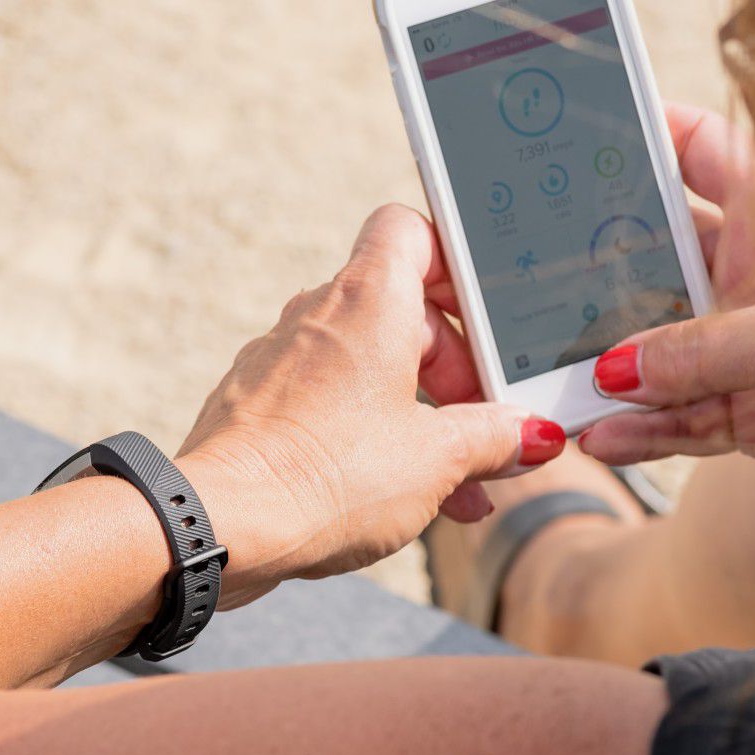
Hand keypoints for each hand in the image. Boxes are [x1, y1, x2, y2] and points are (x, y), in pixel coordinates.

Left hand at [178, 205, 564, 595]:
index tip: (487, 318)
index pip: (410, 230)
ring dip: (420, 418)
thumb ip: (494, 437)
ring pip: (369, 371)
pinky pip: (329, 405)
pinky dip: (369, 437)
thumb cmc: (330, 475)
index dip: (454, 261)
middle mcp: (318, 316)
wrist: (223, 524)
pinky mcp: (257, 406)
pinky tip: (401, 499)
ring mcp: (281, 360)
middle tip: (487, 428)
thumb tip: (531, 434)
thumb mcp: (438, 458)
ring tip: (461, 488)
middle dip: (454, 372)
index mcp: (368, 301)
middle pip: (402, 315)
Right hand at [577, 107, 754, 501]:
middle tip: (530, 272)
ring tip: (553, 375)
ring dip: (611, 367)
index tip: (574, 139)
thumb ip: (701, 349)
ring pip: (660, 345)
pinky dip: (643, 430)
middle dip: (597, 269)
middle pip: (659, 254)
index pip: (699, 149)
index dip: (640, 136)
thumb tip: (617, 369)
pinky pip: (681, 416)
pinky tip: (600, 436)